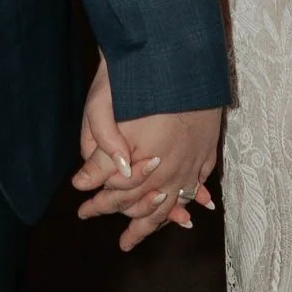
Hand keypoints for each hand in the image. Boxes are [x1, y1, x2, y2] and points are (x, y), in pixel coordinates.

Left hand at [71, 65, 223, 249]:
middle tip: (124, 242)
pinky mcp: (208, 144)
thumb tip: (85, 183)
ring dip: (164, 218)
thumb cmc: (135, 77)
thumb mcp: (102, 109)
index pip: (119, 195)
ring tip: (156, 234)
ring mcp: (194, 157)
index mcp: (145, 160)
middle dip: (134, 223)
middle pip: (151, 205)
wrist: (175, 50)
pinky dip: (193, 197)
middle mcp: (173, 166)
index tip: (83, 213)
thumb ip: (98, 149)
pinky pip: (199, 181)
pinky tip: (192, 205)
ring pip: (178, 199)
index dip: (99, 206)